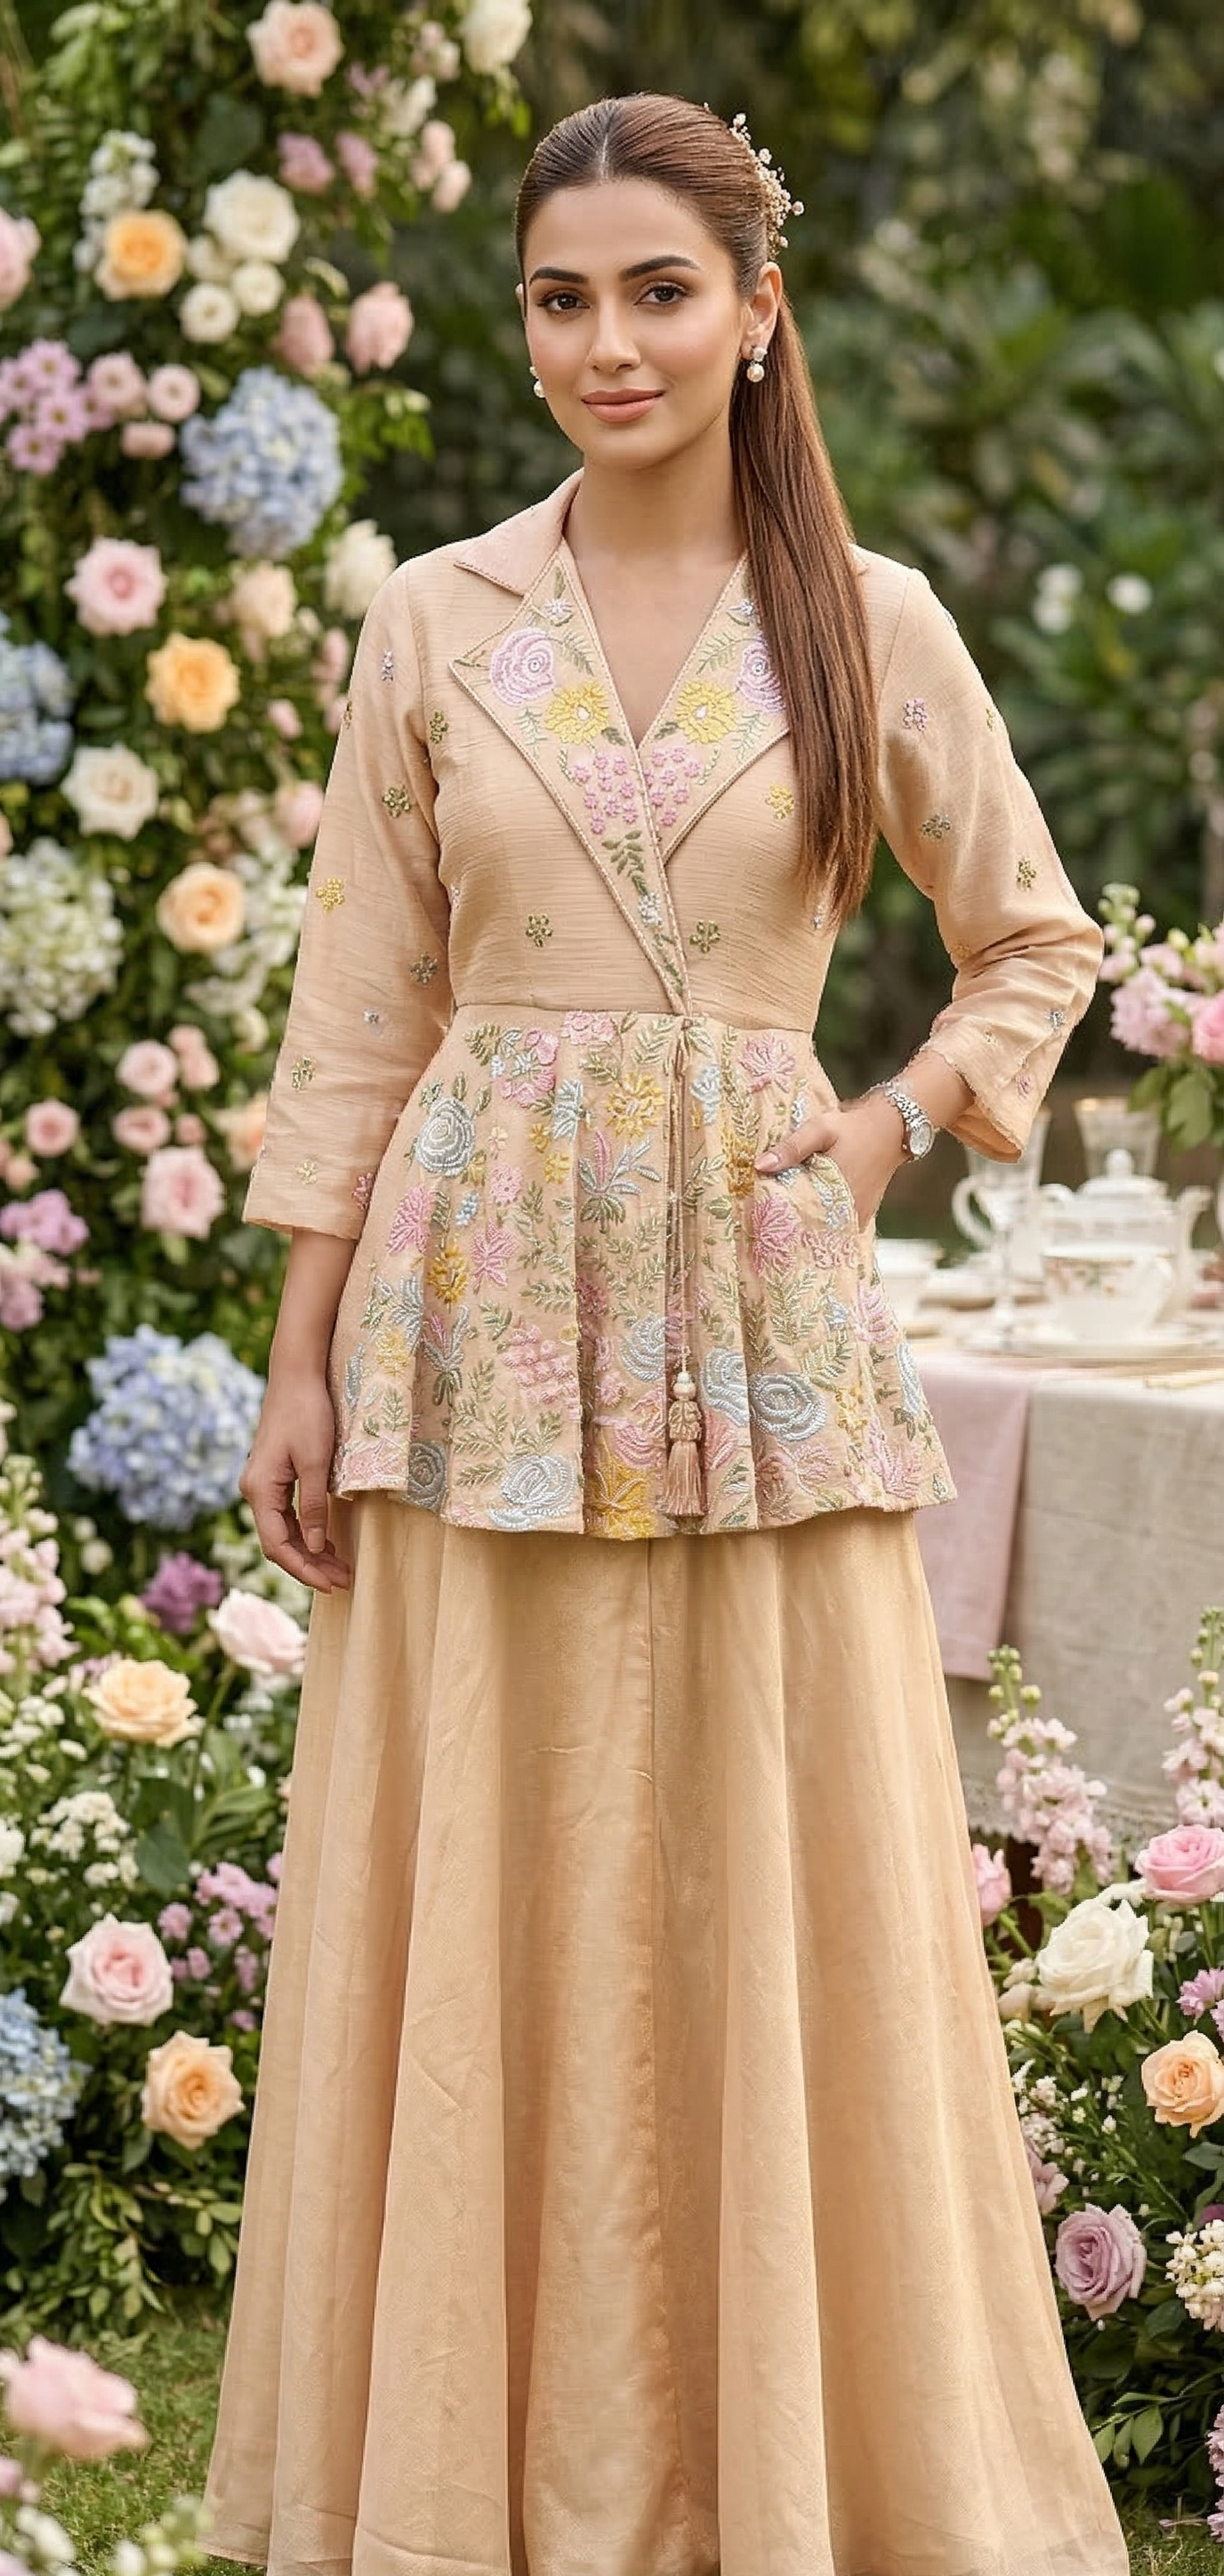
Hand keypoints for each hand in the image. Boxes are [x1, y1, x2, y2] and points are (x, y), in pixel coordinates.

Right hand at [239, 1369, 351, 1592]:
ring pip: (284, 1530)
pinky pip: (286, 1514)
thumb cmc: (307, 1413)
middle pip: (279, 1542)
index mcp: (260, 1490)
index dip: (303, 1569)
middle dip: (310, 1565)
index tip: (330, 1584)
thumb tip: (314, 1547)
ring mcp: (263, 1484)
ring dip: (310, 1551)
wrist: (297, 1375)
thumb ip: (312, 1506)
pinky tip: (326, 1542)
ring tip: (340, 1567)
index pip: (277, 1545)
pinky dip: (307, 1531)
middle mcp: (255, 1490)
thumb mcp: (316, 1462)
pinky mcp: (274, 1476)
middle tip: (343, 1581)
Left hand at [754, 1091, 906, 1230]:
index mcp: (832, 1192)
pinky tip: (805, 1213)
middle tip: (763, 1216)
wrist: (891, 1130)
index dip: (773, 1215)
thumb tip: (760, 1166)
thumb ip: (791, 1148)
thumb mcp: (819, 1129)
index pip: (794, 1216)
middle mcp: (846, 1212)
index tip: (756, 1212)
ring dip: (803, 1224)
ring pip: (821, 1230)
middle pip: (807, 1227)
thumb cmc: (852, 1128)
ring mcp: (855, 1218)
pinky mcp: (861, 1219)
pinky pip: (835, 1228)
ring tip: (780, 1216)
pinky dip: (820, 1222)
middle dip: (786, 1222)